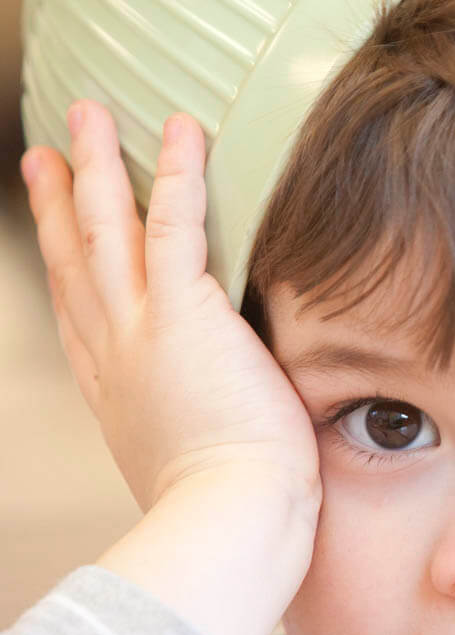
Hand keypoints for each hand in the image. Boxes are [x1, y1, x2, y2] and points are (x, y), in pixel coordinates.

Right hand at [21, 100, 319, 517]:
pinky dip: (174, 174)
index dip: (65, 265)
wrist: (229, 521)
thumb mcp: (189, 467)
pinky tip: (178, 128)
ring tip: (87, 113)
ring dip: (95, 167)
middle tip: (46, 153)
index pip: (82, 314)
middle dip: (59, 203)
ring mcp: (142, 330)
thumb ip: (192, 433)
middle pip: (77, 262)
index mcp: (116, 392)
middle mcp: (115, 354)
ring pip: (107, 229)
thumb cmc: (228, 510)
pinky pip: (174, 225)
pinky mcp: (184, 314)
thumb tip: (224, 439)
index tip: (58, 232)